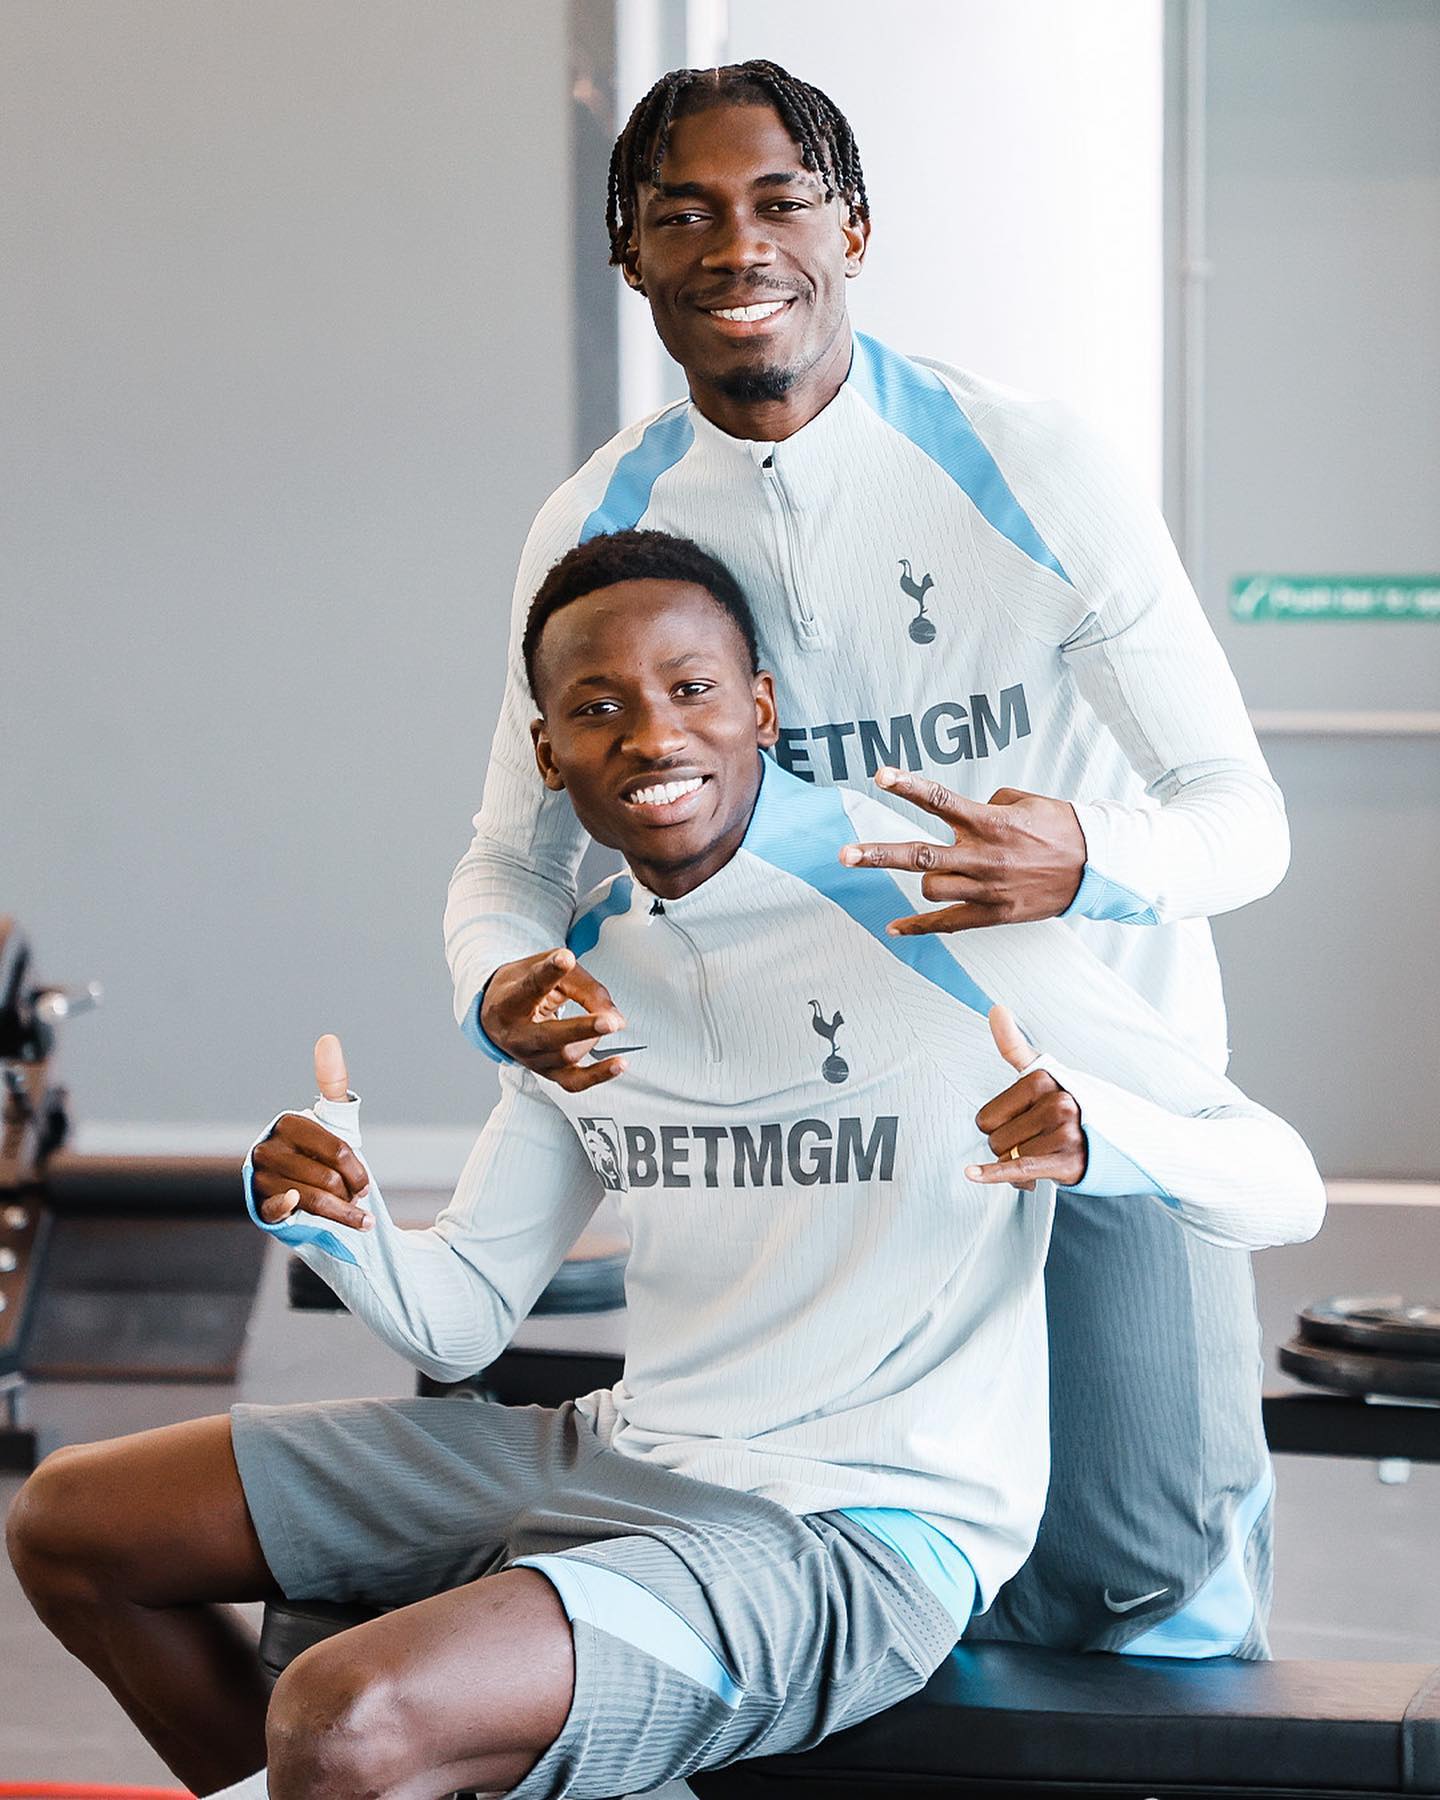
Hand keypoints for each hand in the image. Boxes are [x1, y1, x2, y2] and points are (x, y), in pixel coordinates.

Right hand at [251, 1033, 372, 1229]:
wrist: (300, 1187)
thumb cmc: (318, 1150)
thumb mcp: (331, 1118)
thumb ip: (333, 1079)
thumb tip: (328, 1038)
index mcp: (288, 1123)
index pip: (338, 1150)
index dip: (358, 1171)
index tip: (365, 1184)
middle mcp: (268, 1148)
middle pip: (328, 1178)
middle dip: (349, 1193)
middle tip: (356, 1199)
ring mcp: (261, 1176)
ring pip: (314, 1199)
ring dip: (340, 1213)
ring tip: (353, 1216)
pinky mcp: (258, 1203)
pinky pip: (277, 1208)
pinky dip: (290, 1208)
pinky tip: (299, 1207)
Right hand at [480, 947, 627, 1092]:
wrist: (496, 1017)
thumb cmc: (521, 987)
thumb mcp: (544, 969)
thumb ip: (581, 984)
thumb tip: (615, 1017)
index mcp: (508, 1002)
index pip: (529, 987)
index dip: (549, 972)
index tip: (565, 959)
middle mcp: (515, 1035)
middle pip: (549, 1036)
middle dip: (582, 1029)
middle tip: (609, 1022)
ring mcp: (530, 1058)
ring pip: (568, 1054)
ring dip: (593, 1037)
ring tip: (604, 1021)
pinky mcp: (546, 1073)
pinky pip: (574, 1082)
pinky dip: (598, 1075)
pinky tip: (619, 1064)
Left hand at [839, 768, 1085, 934]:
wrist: (1099, 867)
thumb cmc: (1061, 827)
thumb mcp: (1024, 802)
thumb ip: (986, 804)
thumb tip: (959, 816)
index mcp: (990, 822)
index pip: (939, 800)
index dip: (907, 785)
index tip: (879, 774)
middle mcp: (984, 856)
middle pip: (920, 856)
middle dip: (878, 854)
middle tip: (844, 855)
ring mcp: (988, 889)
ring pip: (931, 888)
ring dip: (924, 878)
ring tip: (938, 869)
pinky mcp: (995, 915)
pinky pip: (947, 924)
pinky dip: (918, 927)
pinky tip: (894, 928)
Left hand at [965, 1006, 1086, 1190]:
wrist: (1119, 1140)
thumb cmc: (1072, 1107)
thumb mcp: (1046, 1074)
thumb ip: (1015, 1046)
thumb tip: (995, 1008)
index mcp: (1043, 1079)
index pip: (986, 1117)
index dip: (998, 1128)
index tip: (1019, 1126)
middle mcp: (1056, 1103)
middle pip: (995, 1140)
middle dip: (1009, 1148)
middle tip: (1036, 1142)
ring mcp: (1065, 1132)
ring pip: (1008, 1158)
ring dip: (1020, 1165)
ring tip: (1045, 1155)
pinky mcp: (1069, 1161)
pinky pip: (1020, 1168)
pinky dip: (993, 1174)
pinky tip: (971, 1173)